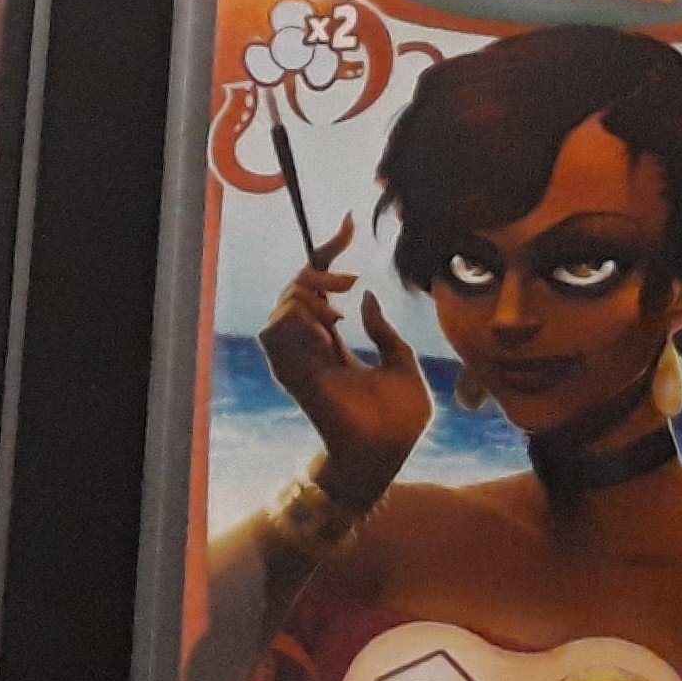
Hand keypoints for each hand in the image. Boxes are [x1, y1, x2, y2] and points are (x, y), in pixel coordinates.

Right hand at [263, 223, 430, 508]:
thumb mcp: (405, 365)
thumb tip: (369, 299)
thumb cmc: (399, 422)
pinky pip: (276, 330)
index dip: (330, 251)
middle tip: (350, 283)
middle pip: (297, 286)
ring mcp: (301, 359)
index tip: (348, 224)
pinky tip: (325, 327)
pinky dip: (297, 317)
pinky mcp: (295, 373)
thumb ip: (385, 333)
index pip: (321, 286)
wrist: (389, 456)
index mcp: (335, 343)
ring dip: (309, 295)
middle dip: (321, 269)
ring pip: (283, 302)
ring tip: (338, 313)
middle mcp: (313, 347)